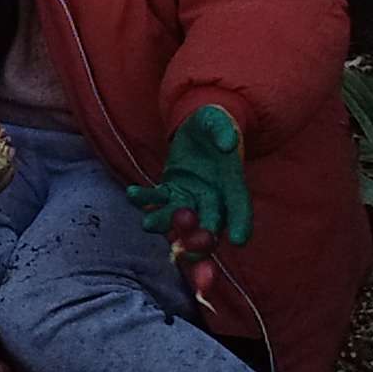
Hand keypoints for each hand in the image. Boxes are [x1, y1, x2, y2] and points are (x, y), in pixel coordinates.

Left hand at [125, 102, 252, 263]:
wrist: (198, 128)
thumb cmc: (214, 124)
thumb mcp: (218, 122)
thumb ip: (223, 131)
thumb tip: (228, 144)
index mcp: (231, 184)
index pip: (240, 206)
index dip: (241, 223)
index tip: (238, 240)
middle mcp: (213, 198)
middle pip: (209, 225)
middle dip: (199, 239)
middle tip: (187, 249)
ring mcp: (189, 198)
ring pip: (179, 219)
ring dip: (165, 223)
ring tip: (149, 222)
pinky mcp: (170, 192)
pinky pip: (157, 200)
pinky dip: (145, 199)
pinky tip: (131, 193)